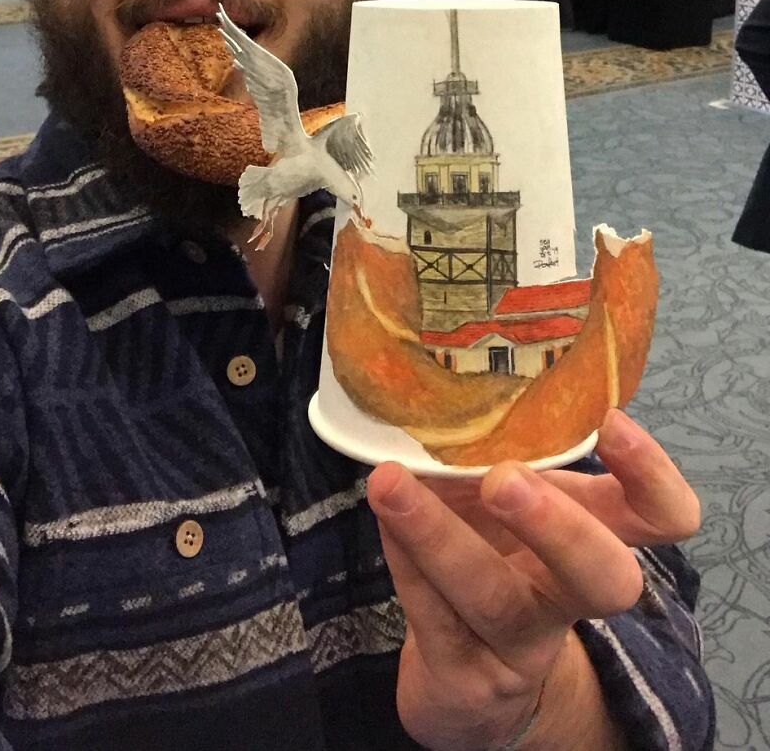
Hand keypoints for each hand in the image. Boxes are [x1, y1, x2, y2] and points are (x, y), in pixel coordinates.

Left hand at [366, 409, 699, 750]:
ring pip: (494, 599)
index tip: (611, 420)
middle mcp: (570, 594)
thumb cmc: (497, 553)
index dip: (653, 477)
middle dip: (558, 527)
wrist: (469, 676)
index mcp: (599, 538)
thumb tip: (456, 371)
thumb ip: (508, 449)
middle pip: (605, 579)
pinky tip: (383, 515)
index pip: (665, 517)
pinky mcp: (464, 675)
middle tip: (504, 479)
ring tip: (390, 483)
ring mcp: (521, 644)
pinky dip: (404, 559)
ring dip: (439, 536)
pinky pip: (433, 616)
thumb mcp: (516, 498)